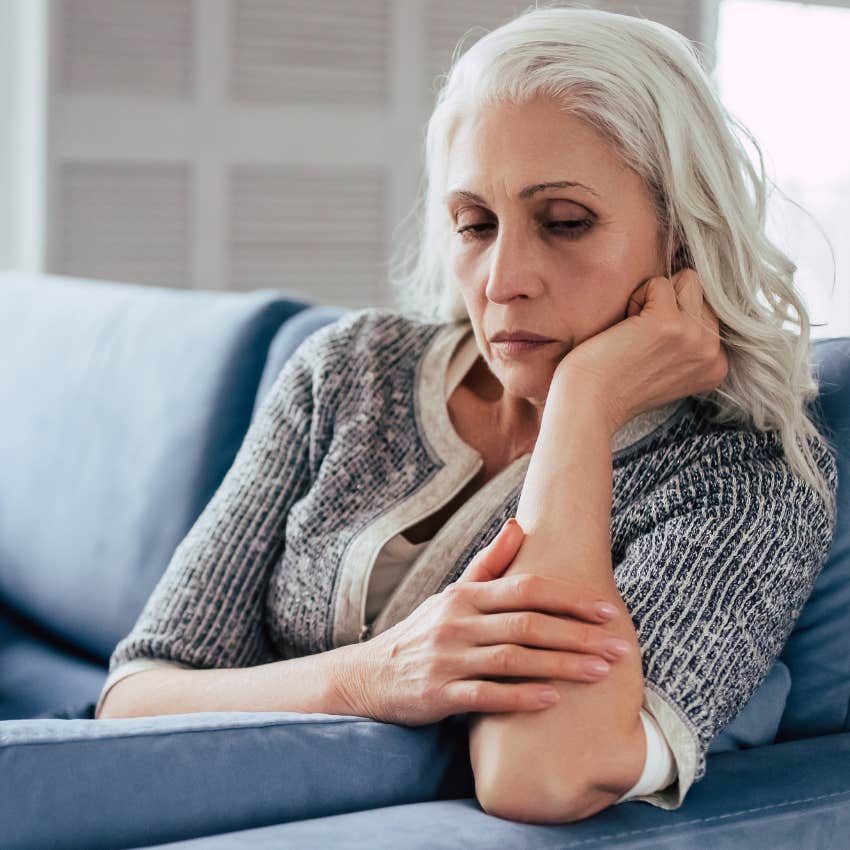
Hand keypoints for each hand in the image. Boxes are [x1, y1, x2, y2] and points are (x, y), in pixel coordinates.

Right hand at [338, 518, 630, 726]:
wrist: (371, 674)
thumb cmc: (424, 632)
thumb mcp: (452, 594)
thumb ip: (489, 563)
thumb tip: (518, 524)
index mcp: (465, 595)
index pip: (525, 589)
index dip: (569, 599)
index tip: (606, 610)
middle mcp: (457, 622)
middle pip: (527, 624)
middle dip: (578, 635)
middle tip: (620, 646)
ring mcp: (448, 658)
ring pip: (513, 659)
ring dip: (561, 665)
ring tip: (601, 672)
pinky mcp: (439, 694)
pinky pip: (487, 695)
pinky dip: (521, 697)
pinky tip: (553, 699)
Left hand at [554, 269, 728, 432]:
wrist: (588, 404)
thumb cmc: (614, 384)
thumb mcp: (669, 367)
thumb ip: (688, 340)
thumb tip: (689, 289)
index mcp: (716, 364)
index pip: (708, 310)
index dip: (673, 319)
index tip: (649, 352)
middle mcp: (713, 352)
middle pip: (699, 292)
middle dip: (666, 304)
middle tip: (640, 340)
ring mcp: (694, 337)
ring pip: (687, 281)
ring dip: (654, 298)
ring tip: (634, 331)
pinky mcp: (669, 323)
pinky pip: (657, 283)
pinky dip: (635, 298)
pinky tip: (623, 329)